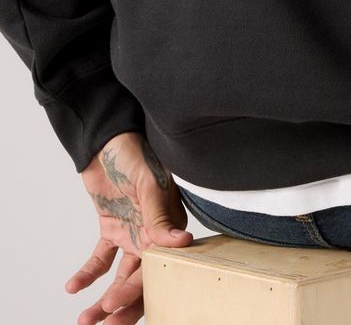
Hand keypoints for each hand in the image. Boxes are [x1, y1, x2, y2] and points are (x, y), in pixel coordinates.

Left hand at [65, 130, 193, 324]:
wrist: (107, 138)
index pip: (157, 265)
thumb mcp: (148, 181)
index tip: (117, 305)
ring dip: (105, 298)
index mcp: (169, 223)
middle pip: (141, 278)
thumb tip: (182, 242)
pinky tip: (74, 286)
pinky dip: (88, 274)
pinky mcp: (112, 229)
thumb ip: (160, 214)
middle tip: (104, 324)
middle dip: (124, 305)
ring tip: (86, 319)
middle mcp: (153, 233)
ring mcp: (132, 233)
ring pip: (121, 276)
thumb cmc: (135, 152)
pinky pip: (101, 259)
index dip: (139, 289)